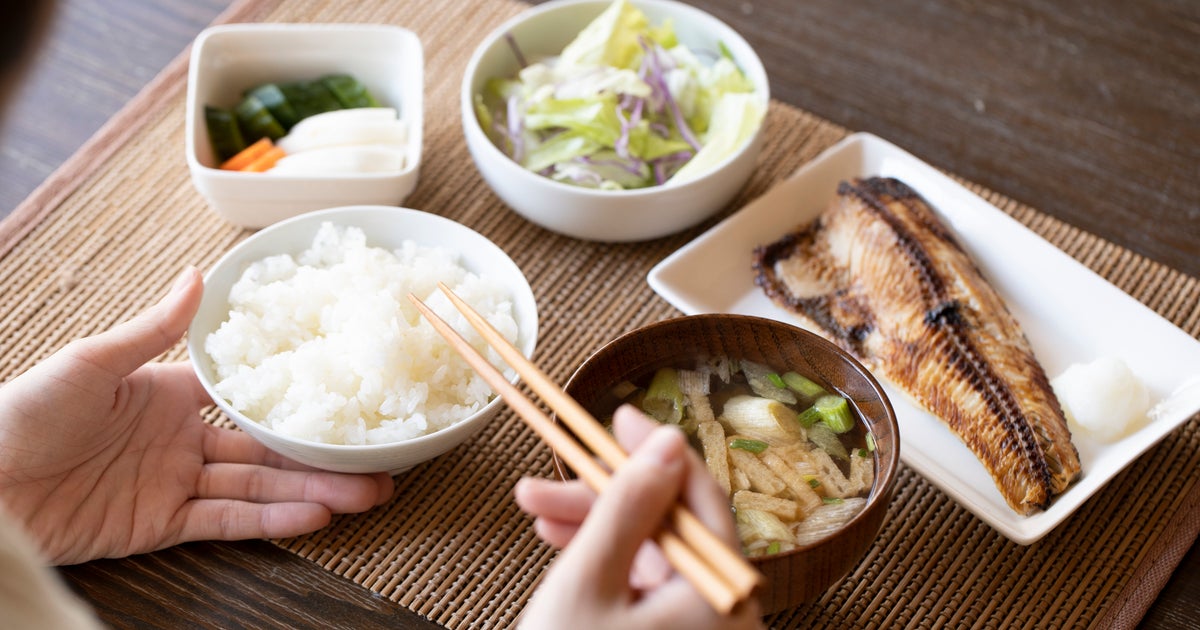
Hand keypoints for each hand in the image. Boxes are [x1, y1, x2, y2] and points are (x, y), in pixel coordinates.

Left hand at [0, 268, 393, 564]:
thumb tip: (198, 275)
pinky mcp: (161, 525)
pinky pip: (228, 522)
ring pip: (259, 487)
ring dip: (313, 490)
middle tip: (379, 459)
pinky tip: (315, 516)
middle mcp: (181, 439)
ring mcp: (175, 484)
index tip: (342, 394)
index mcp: (167, 393)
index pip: (246, 394)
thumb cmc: (22, 413)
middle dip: (322, 455)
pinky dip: (272, 521)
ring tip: (367, 491)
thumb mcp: (90, 361)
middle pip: (266, 448)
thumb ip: (154, 329)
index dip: (294, 396)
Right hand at [515, 405, 762, 628]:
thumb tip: (667, 440)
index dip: (655, 451)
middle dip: (604, 497)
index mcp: (722, 598)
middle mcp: (726, 614)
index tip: (615, 416)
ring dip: (595, 528)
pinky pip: (646, 588)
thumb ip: (627, 507)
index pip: (699, 498)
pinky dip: (606, 565)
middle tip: (549, 474)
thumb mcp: (588, 582)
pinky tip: (558, 543)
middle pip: (670, 526)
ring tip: (533, 511)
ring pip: (652, 555)